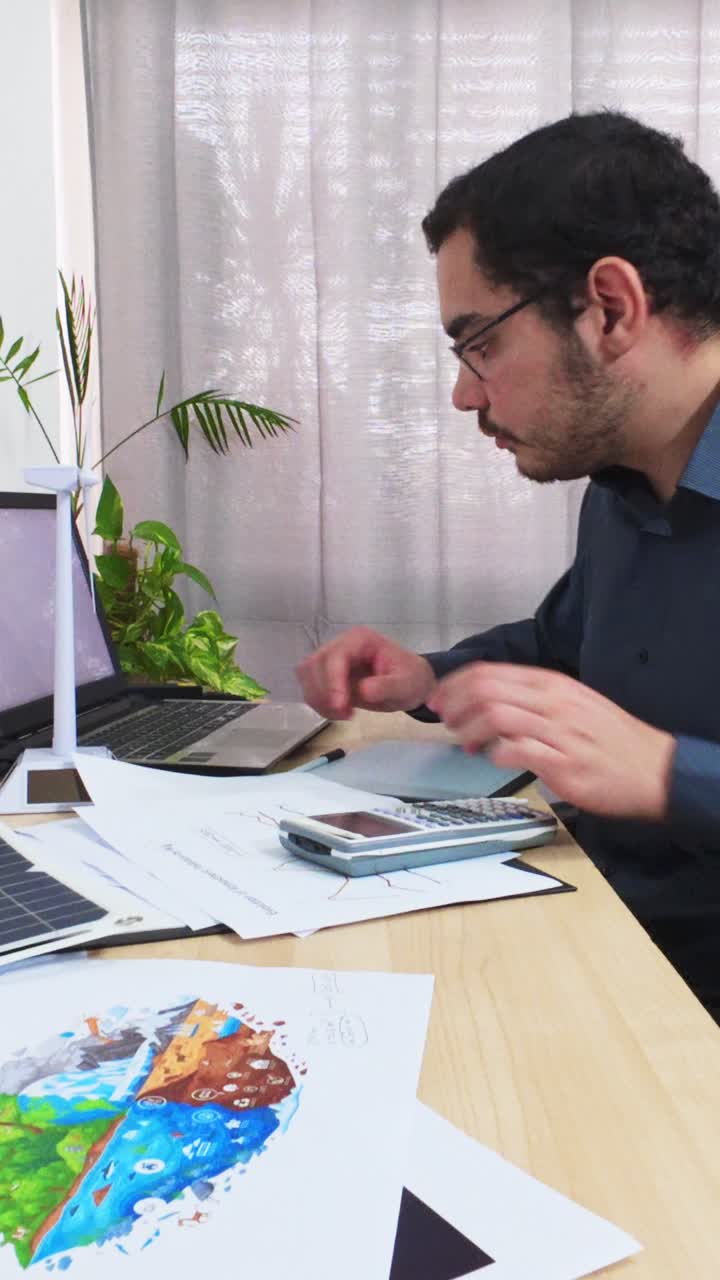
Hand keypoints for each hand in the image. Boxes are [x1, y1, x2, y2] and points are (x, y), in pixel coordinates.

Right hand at [296, 626, 436, 718]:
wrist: (409, 683)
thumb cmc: (410, 680)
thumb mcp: (406, 685)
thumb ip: (386, 687)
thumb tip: (363, 691)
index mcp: (360, 640)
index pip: (336, 656)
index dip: (333, 682)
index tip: (340, 706)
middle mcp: (341, 644)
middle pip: (315, 664)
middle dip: (325, 693)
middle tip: (347, 714)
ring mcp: (331, 658)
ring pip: (307, 675)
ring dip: (319, 699)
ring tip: (344, 714)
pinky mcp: (326, 674)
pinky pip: (310, 687)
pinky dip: (319, 703)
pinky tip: (338, 712)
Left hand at [427, 662, 675, 820]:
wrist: (655, 770)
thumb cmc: (611, 741)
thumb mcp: (573, 705)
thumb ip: (533, 701)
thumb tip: (491, 703)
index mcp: (553, 685)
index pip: (491, 672)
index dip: (456, 684)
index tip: (440, 697)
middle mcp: (553, 702)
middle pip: (486, 689)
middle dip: (454, 704)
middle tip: (443, 719)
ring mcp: (558, 731)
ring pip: (496, 716)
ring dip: (469, 730)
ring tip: (465, 743)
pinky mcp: (563, 762)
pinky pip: (518, 750)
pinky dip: (496, 753)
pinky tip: (493, 759)